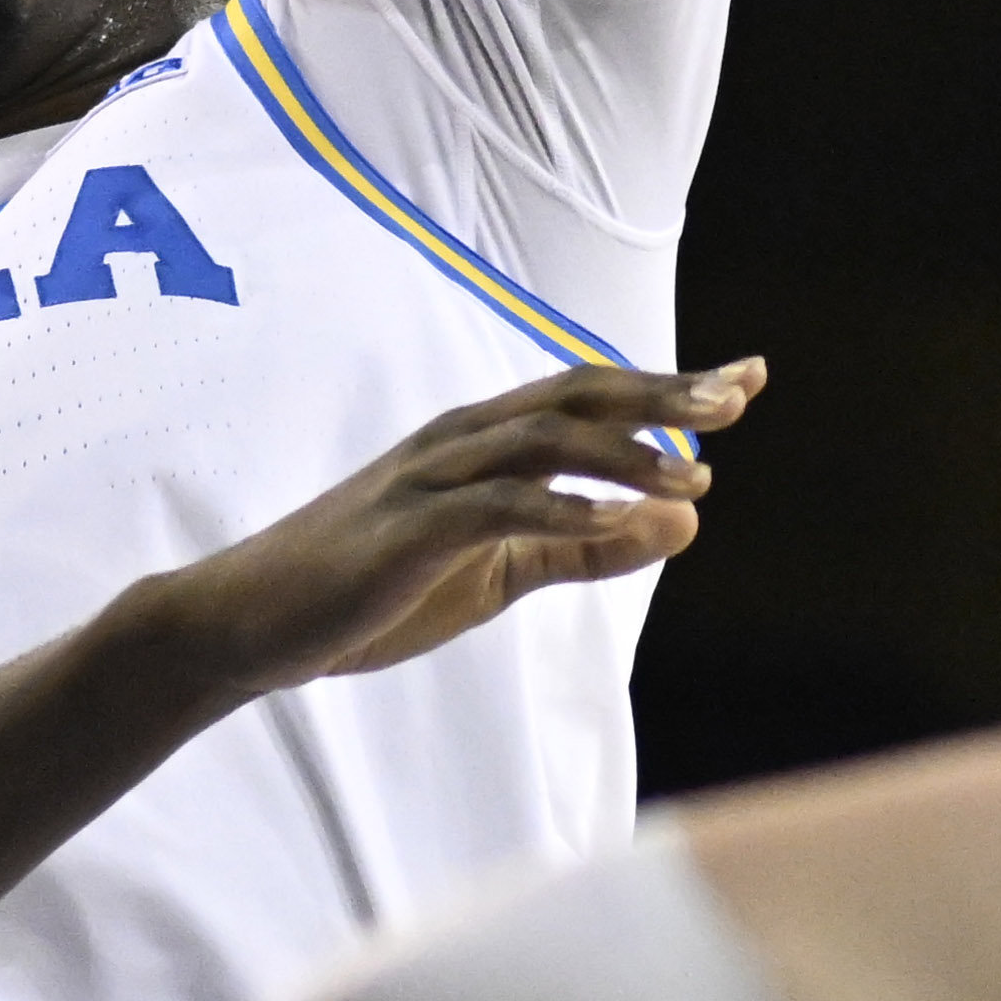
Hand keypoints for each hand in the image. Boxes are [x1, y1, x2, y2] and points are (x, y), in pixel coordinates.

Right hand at [140, 358, 764, 695]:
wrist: (253, 620)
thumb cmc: (374, 589)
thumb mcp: (497, 574)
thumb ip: (584, 549)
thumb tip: (687, 522)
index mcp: (482, 444)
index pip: (588, 399)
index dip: (668, 387)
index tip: (747, 380)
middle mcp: (460, 441)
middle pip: (574, 398)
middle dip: (659, 395)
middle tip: (738, 399)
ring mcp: (429, 479)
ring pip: (539, 441)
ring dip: (621, 453)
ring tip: (694, 473)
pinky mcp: (405, 528)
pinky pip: (490, 507)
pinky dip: (555, 509)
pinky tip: (610, 520)